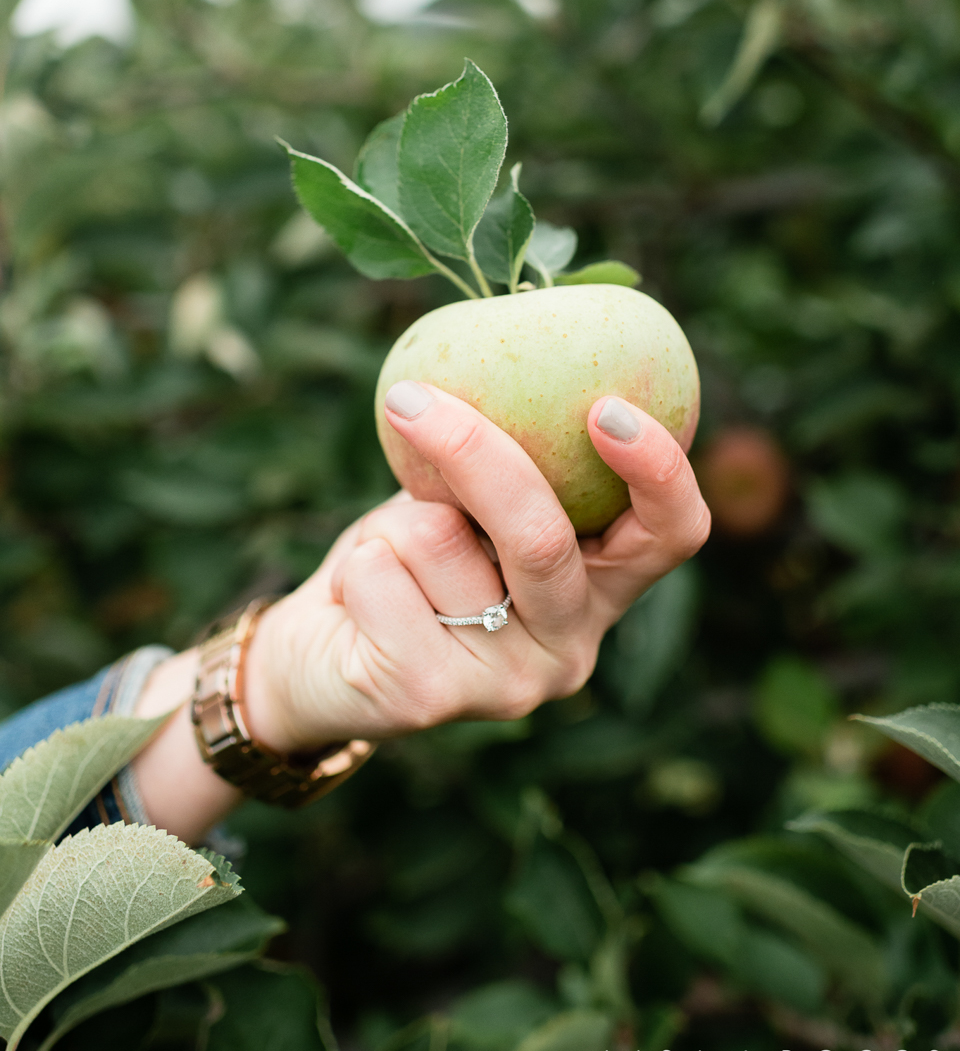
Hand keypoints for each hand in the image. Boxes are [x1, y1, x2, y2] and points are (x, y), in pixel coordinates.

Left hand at [243, 383, 710, 753]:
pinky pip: (382, 576)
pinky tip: (357, 602)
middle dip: (476, 453)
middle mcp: (571, 646)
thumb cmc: (409, 560)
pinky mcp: (431, 698)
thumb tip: (505, 352)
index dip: (659, 470)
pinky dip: (356, 562)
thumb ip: (500, 462)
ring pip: (442, 541)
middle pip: (543, 537)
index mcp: (601, 589)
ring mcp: (507, 684)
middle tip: (414, 397)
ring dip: (395, 522)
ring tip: (391, 556)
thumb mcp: (463, 502)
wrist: (325, 661)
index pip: (673, 534)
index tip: (607, 406)